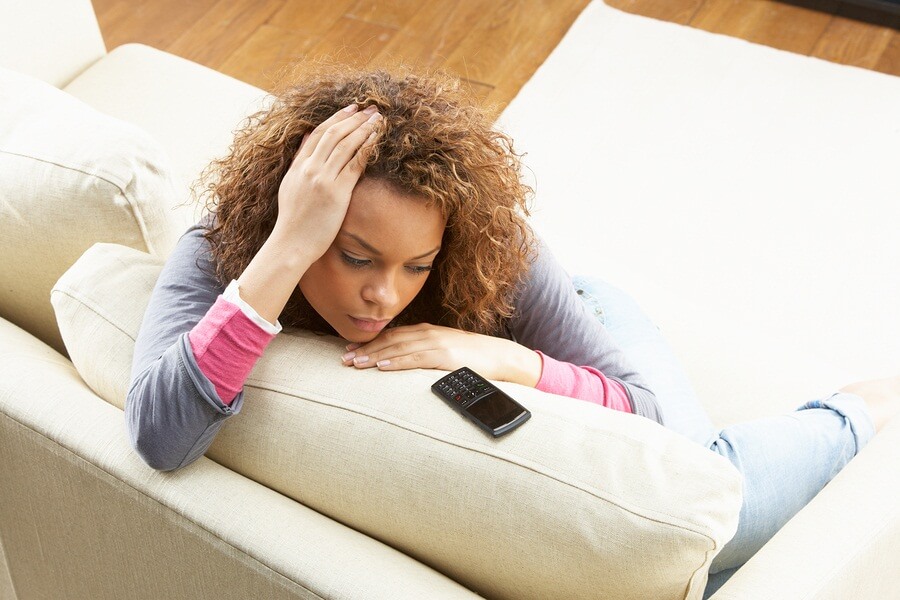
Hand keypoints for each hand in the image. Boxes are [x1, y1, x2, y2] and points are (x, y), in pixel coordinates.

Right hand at [271, 103, 380, 262]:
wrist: (292, 243)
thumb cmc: (293, 220)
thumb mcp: (290, 184)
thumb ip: (299, 160)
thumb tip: (305, 137)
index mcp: (298, 165)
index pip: (318, 133)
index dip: (337, 118)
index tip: (351, 109)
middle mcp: (310, 168)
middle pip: (334, 134)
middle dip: (354, 118)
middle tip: (370, 109)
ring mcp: (323, 179)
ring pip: (346, 144)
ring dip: (363, 129)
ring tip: (377, 119)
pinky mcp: (337, 193)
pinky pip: (354, 164)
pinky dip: (366, 148)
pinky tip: (376, 139)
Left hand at [341, 323, 541, 385]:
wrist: (501, 356)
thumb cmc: (473, 357)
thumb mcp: (445, 351)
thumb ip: (424, 353)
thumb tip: (403, 363)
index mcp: (427, 332)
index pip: (392, 335)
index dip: (370, 342)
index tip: (350, 350)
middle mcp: (428, 333)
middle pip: (390, 340)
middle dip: (365, 349)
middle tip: (344, 359)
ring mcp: (436, 343)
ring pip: (398, 348)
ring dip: (374, 356)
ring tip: (356, 364)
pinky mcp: (444, 356)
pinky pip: (415, 358)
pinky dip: (396, 361)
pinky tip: (382, 366)